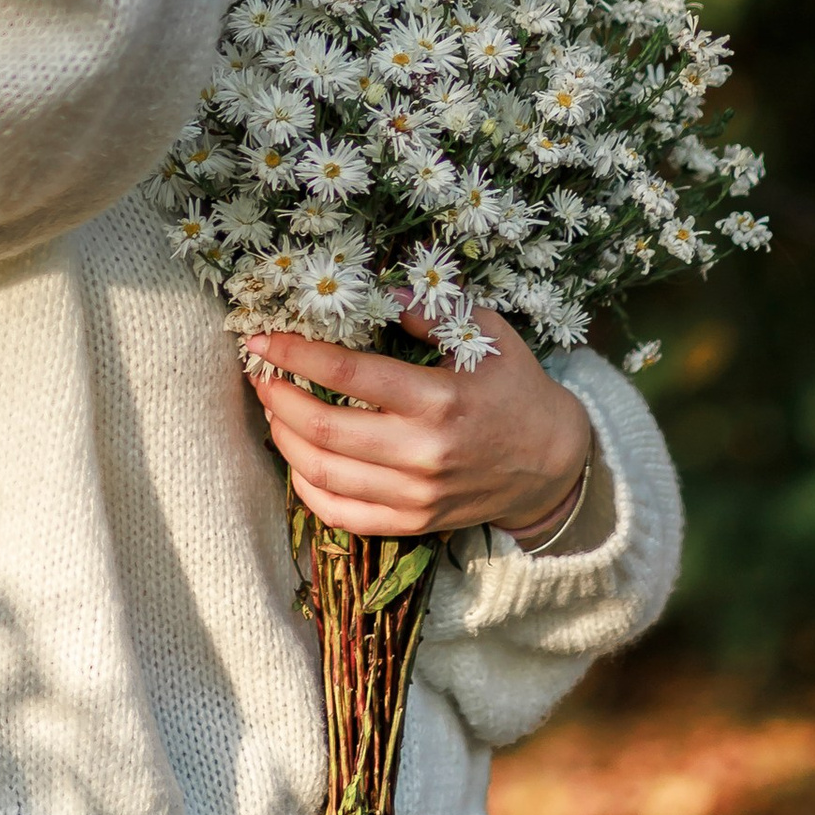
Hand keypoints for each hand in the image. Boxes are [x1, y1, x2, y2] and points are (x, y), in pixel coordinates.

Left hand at [243, 310, 590, 543]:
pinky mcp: (415, 522)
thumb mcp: (485, 336)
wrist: (553, 464)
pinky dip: (308, 490)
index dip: (297, 354)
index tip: (264, 340)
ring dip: (286, 441)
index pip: (349, 374)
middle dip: (279, 400)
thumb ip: (428, 312)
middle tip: (261, 376)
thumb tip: (377, 293)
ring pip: (325, 475)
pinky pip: (344, 516)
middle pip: (326, 431)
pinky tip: (298, 460)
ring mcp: (417, 494)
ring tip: (274, 412)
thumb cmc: (516, 389)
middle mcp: (423, 453)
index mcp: (438, 400)